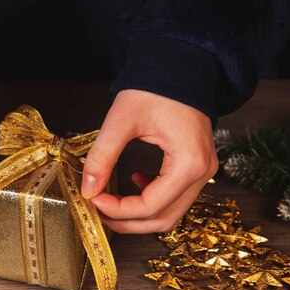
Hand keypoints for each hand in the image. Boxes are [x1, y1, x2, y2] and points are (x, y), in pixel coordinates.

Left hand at [81, 90, 217, 232]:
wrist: (180, 67)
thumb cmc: (156, 88)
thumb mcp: (122, 120)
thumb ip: (102, 156)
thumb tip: (87, 189)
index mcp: (189, 163)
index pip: (151, 206)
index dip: (118, 210)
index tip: (92, 199)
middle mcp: (202, 173)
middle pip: (163, 219)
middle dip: (127, 221)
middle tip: (97, 211)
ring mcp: (203, 172)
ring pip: (170, 214)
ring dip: (138, 215)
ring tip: (110, 203)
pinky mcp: (196, 167)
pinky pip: (175, 198)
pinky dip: (151, 201)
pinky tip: (134, 184)